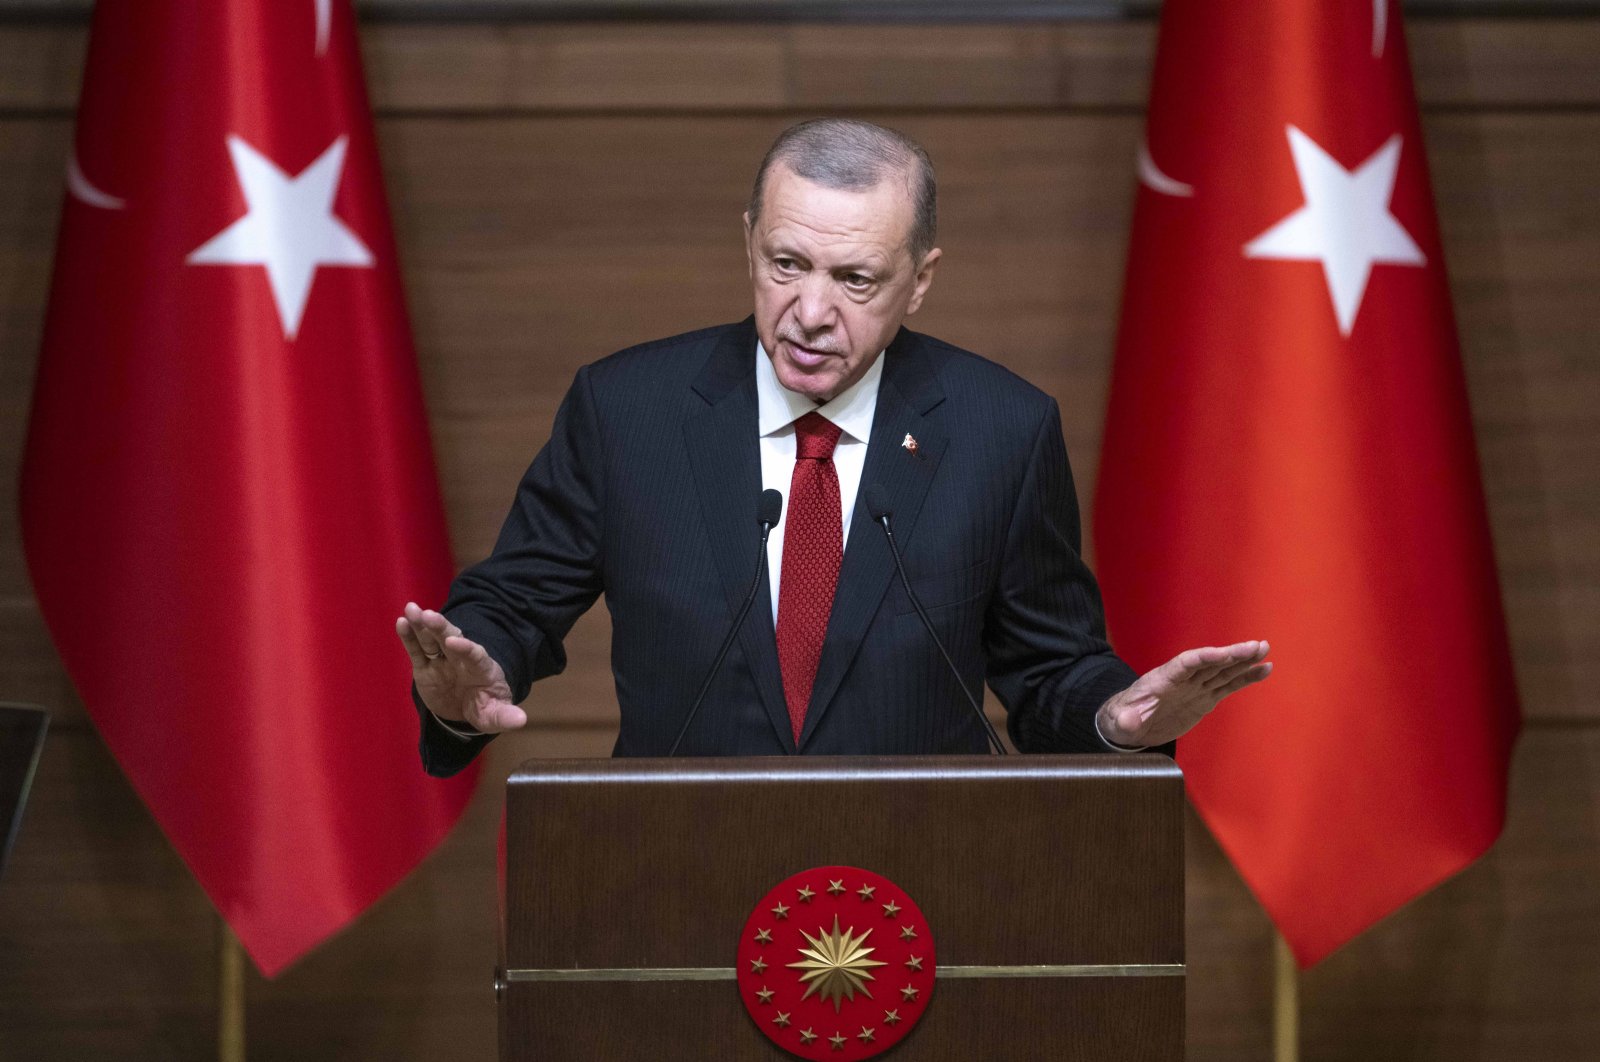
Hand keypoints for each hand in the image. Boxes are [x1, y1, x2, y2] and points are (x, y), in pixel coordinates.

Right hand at [396, 602, 525, 732]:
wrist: (467, 708)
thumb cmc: (486, 707)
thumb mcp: (495, 716)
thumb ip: (505, 716)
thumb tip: (520, 721)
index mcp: (482, 668)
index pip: (475, 655)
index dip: (465, 647)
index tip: (454, 641)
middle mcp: (461, 659)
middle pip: (452, 639)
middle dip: (440, 628)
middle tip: (428, 615)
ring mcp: (442, 661)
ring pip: (431, 640)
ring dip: (421, 625)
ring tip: (411, 609)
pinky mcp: (425, 667)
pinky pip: (417, 650)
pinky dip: (409, 637)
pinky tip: (401, 622)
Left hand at [1097, 640, 1271, 747]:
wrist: (1130, 724)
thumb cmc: (1123, 718)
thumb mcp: (1121, 721)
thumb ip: (1126, 720)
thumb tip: (1127, 722)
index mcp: (1163, 678)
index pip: (1186, 663)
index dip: (1205, 658)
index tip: (1224, 653)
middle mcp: (1183, 678)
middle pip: (1211, 663)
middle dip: (1233, 654)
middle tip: (1257, 646)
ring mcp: (1196, 687)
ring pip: (1223, 671)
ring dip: (1244, 661)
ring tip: (1265, 650)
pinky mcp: (1205, 699)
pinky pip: (1228, 686)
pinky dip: (1246, 678)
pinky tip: (1264, 670)